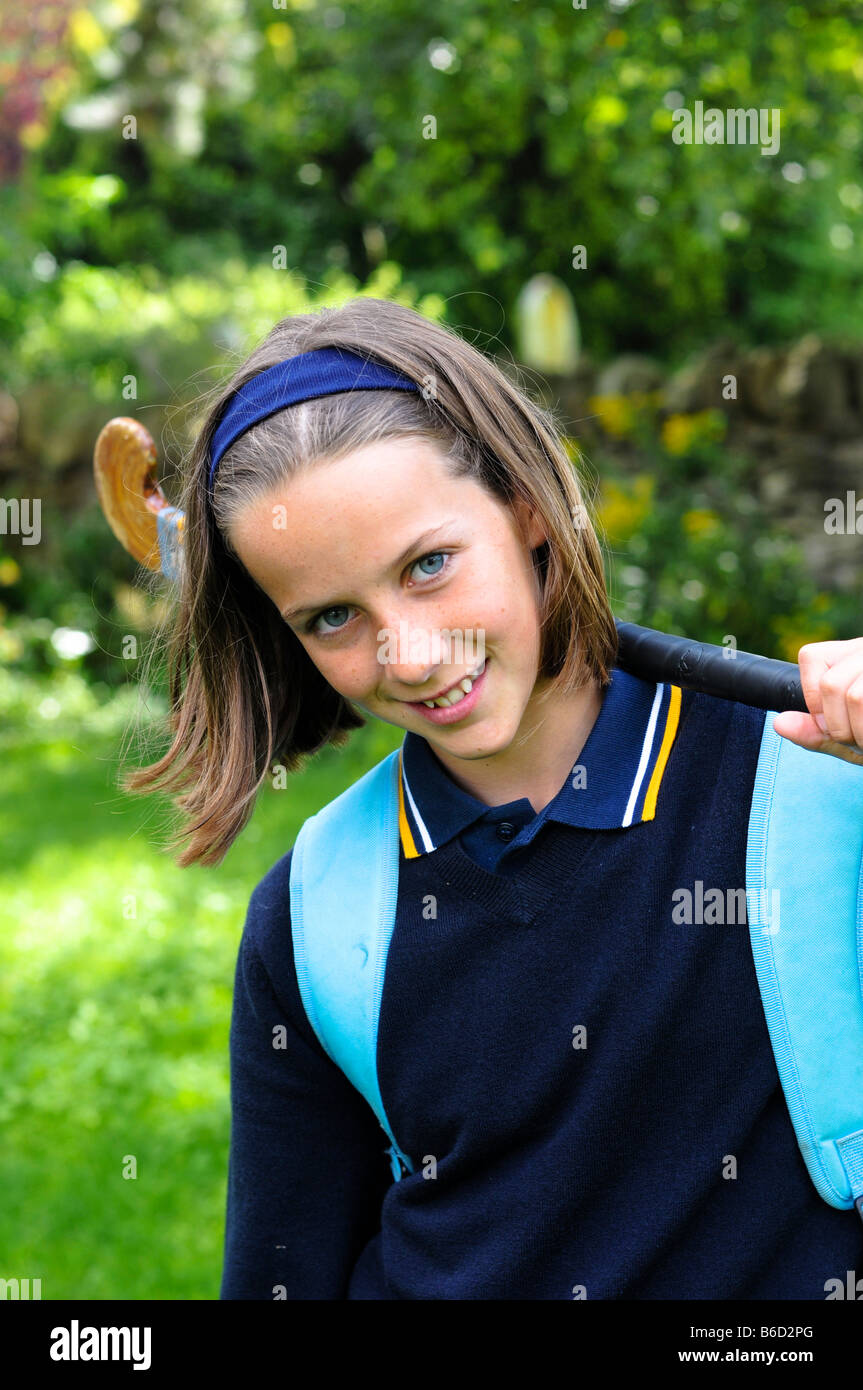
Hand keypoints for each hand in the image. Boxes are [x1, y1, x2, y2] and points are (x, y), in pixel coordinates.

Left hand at [772, 638, 862, 766]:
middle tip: (861, 740)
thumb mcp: (851, 737)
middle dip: (840, 727)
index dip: (814, 700)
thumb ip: (816, 733)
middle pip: (832, 684)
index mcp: (855, 653)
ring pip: (856, 695)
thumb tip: (779, 724)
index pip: (811, 656)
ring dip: (862, 734)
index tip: (835, 722)